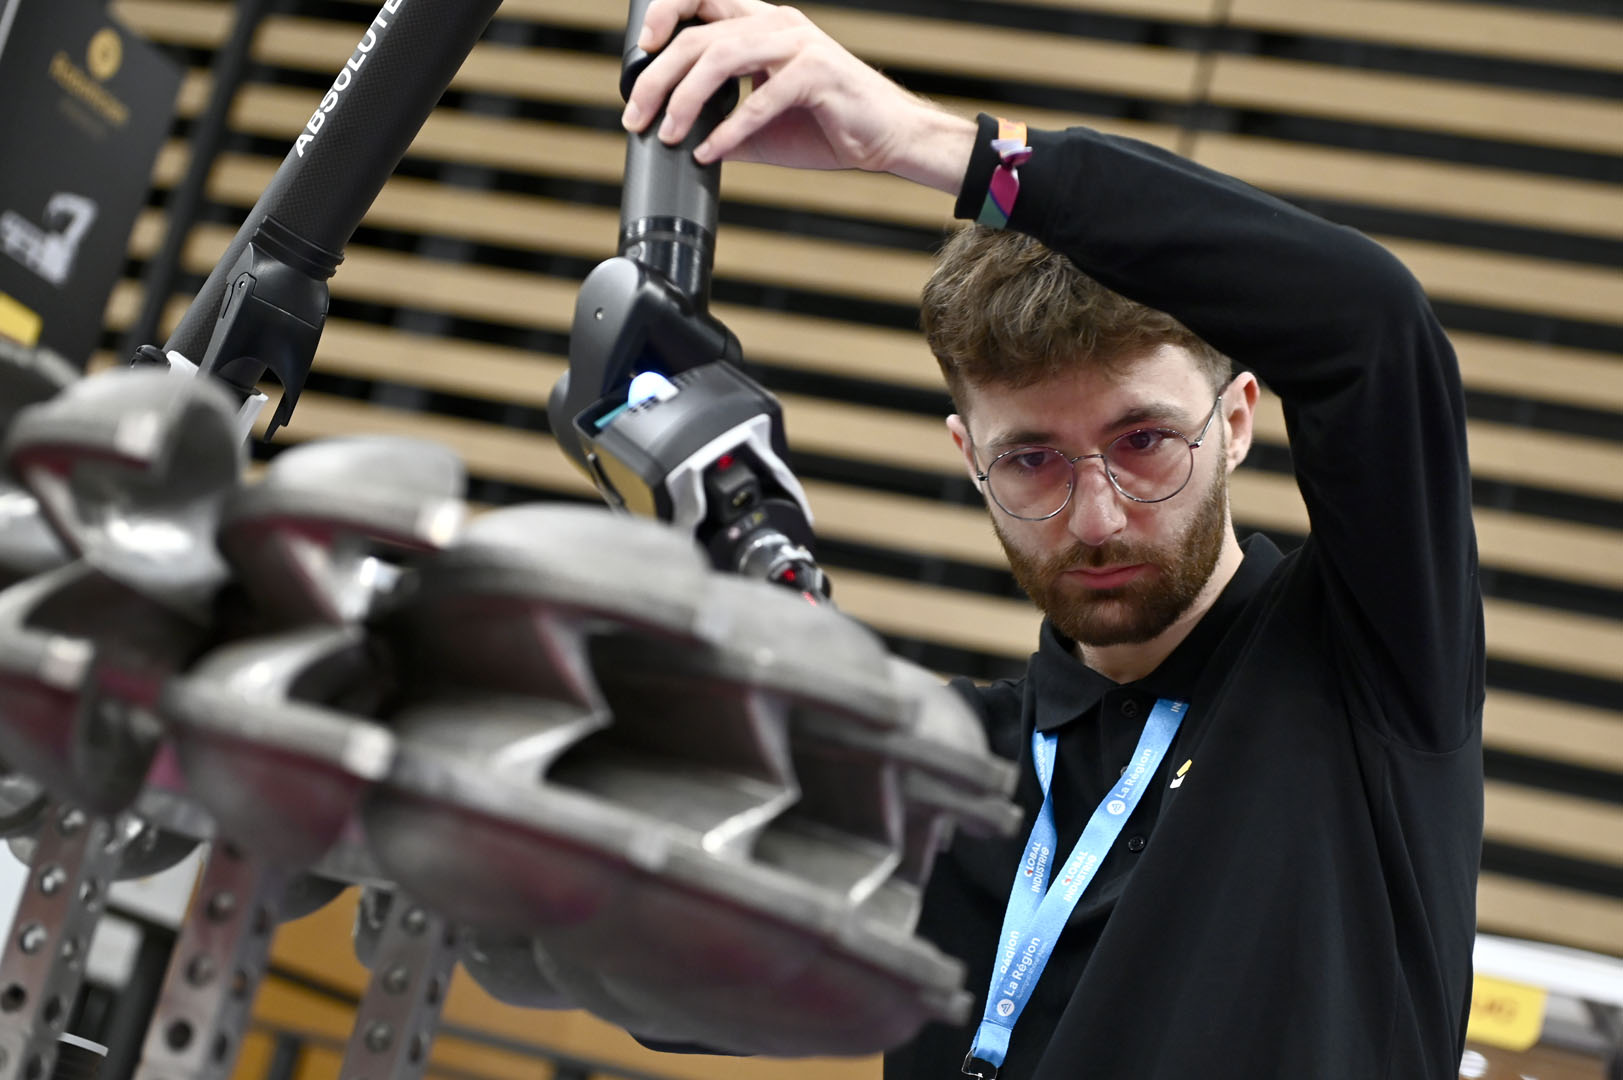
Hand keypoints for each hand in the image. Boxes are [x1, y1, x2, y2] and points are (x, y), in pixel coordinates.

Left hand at [623, 0, 975, 192]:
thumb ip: (719, 121)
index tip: (639, 53)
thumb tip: (675, 137)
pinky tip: (712, 151)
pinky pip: (760, 99)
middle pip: (699, 36)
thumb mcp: (759, 125)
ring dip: (687, 101)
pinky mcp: (817, 72)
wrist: (887, 139)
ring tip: (670, 135)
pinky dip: (730, 129)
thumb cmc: (826, 125)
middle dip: (659, 78)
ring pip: (722, 59)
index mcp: (763, 25)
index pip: (703, 0)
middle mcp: (778, 24)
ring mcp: (798, 43)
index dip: (665, 15)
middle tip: (638, 116)